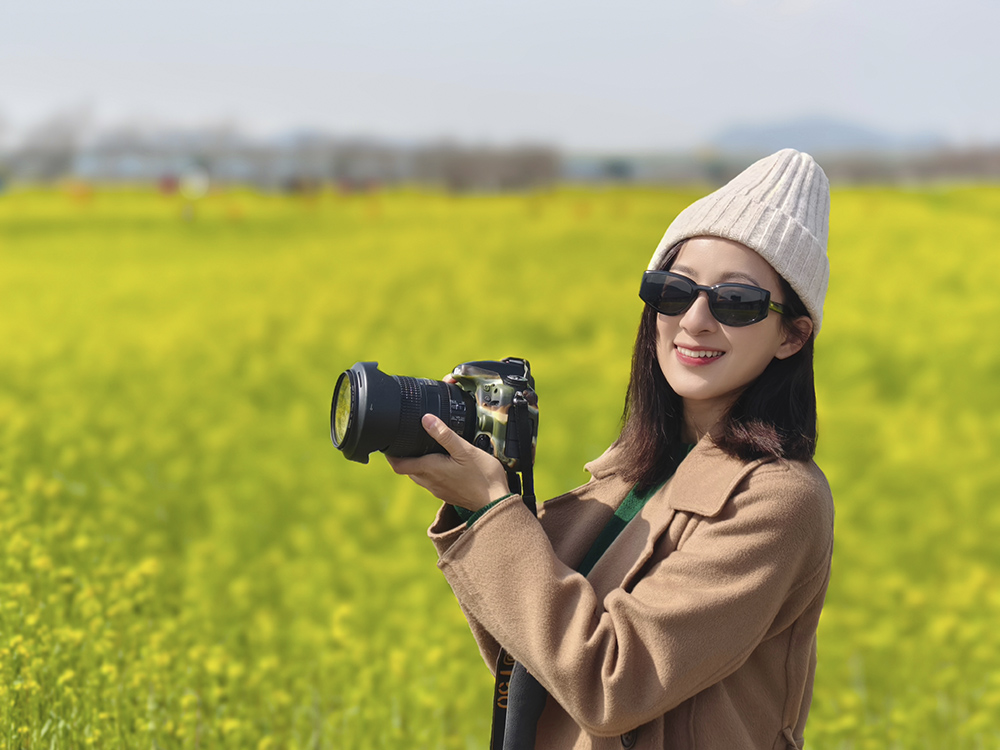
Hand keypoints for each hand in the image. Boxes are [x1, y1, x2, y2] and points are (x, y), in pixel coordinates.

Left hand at [385, 414, 510, 511]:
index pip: (398, 465)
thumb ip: (444, 435)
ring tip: (424, 449)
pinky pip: (431, 481)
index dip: (390, 455)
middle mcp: (430, 482)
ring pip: (419, 476)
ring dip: (417, 464)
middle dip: (404, 457)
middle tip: (407, 441)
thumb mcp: (465, 450)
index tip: (388, 443)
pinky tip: (442, 463)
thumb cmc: (483, 477)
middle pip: (407, 470)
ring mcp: (438, 490)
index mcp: (430, 469)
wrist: (496, 503)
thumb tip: (426, 419)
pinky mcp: (447, 494)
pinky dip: (430, 471)